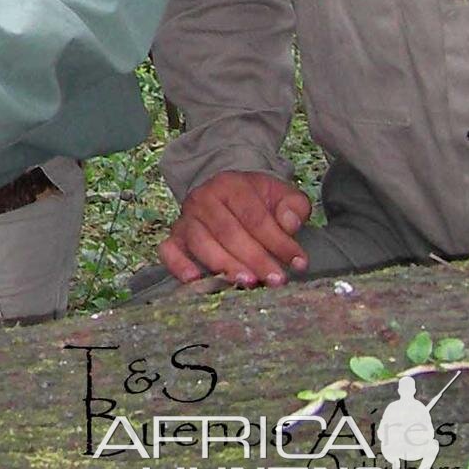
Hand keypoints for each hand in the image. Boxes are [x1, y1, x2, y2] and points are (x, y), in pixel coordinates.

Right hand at [158, 170, 311, 287]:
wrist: (228, 194)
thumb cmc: (258, 200)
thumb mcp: (281, 194)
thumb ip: (293, 206)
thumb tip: (290, 224)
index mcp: (231, 185)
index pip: (255, 217)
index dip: (278, 242)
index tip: (299, 263)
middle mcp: (203, 199)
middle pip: (228, 231)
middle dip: (254, 258)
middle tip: (276, 279)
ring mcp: (186, 218)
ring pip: (200, 242)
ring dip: (224, 265)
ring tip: (248, 282)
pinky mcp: (175, 236)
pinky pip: (168, 250)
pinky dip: (178, 265)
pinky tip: (195, 280)